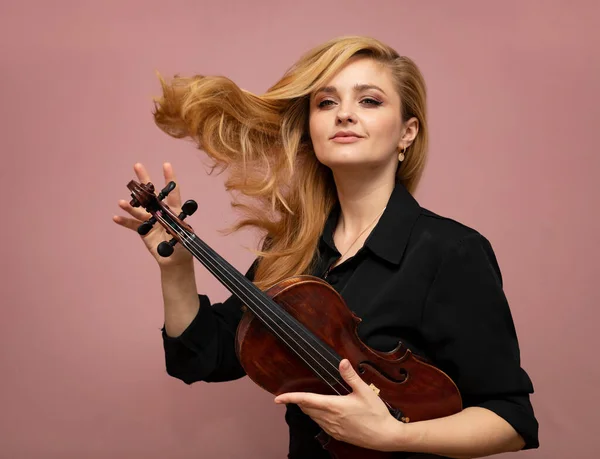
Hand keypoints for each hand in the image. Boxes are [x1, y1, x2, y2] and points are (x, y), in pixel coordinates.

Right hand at [113, 162, 192, 268]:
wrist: (174, 260)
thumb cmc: (183, 247)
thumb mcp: (184, 238)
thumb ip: (177, 231)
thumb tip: (171, 227)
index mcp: (174, 211)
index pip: (172, 193)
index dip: (170, 179)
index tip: (166, 165)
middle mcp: (161, 212)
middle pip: (152, 194)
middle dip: (144, 180)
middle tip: (137, 165)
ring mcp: (151, 220)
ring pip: (139, 209)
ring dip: (130, 205)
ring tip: (121, 202)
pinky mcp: (143, 230)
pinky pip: (132, 225)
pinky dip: (124, 221)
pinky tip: (115, 217)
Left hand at [274, 359, 402, 451]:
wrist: (385, 436)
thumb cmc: (376, 414)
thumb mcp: (365, 391)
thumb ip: (351, 376)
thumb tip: (341, 361)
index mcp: (334, 406)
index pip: (307, 400)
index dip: (291, 398)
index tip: (278, 398)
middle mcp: (330, 419)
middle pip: (307, 409)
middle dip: (299, 402)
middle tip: (293, 395)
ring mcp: (333, 429)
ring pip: (313, 417)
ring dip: (308, 409)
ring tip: (306, 401)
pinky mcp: (338, 435)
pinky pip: (321, 425)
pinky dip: (317, 417)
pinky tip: (323, 413)